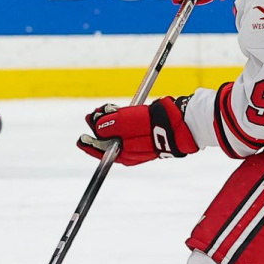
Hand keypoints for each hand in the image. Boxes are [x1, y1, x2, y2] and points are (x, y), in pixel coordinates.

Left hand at [76, 97, 198, 165]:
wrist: (182, 124)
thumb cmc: (154, 125)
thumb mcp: (127, 123)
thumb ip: (109, 125)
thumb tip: (95, 126)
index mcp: (124, 155)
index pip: (101, 152)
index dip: (89, 143)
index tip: (81, 138)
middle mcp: (130, 153)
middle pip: (108, 141)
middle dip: (100, 127)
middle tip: (95, 113)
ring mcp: (139, 145)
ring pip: (118, 134)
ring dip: (111, 121)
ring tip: (109, 109)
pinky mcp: (148, 136)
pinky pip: (129, 130)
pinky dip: (122, 120)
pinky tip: (120, 111)